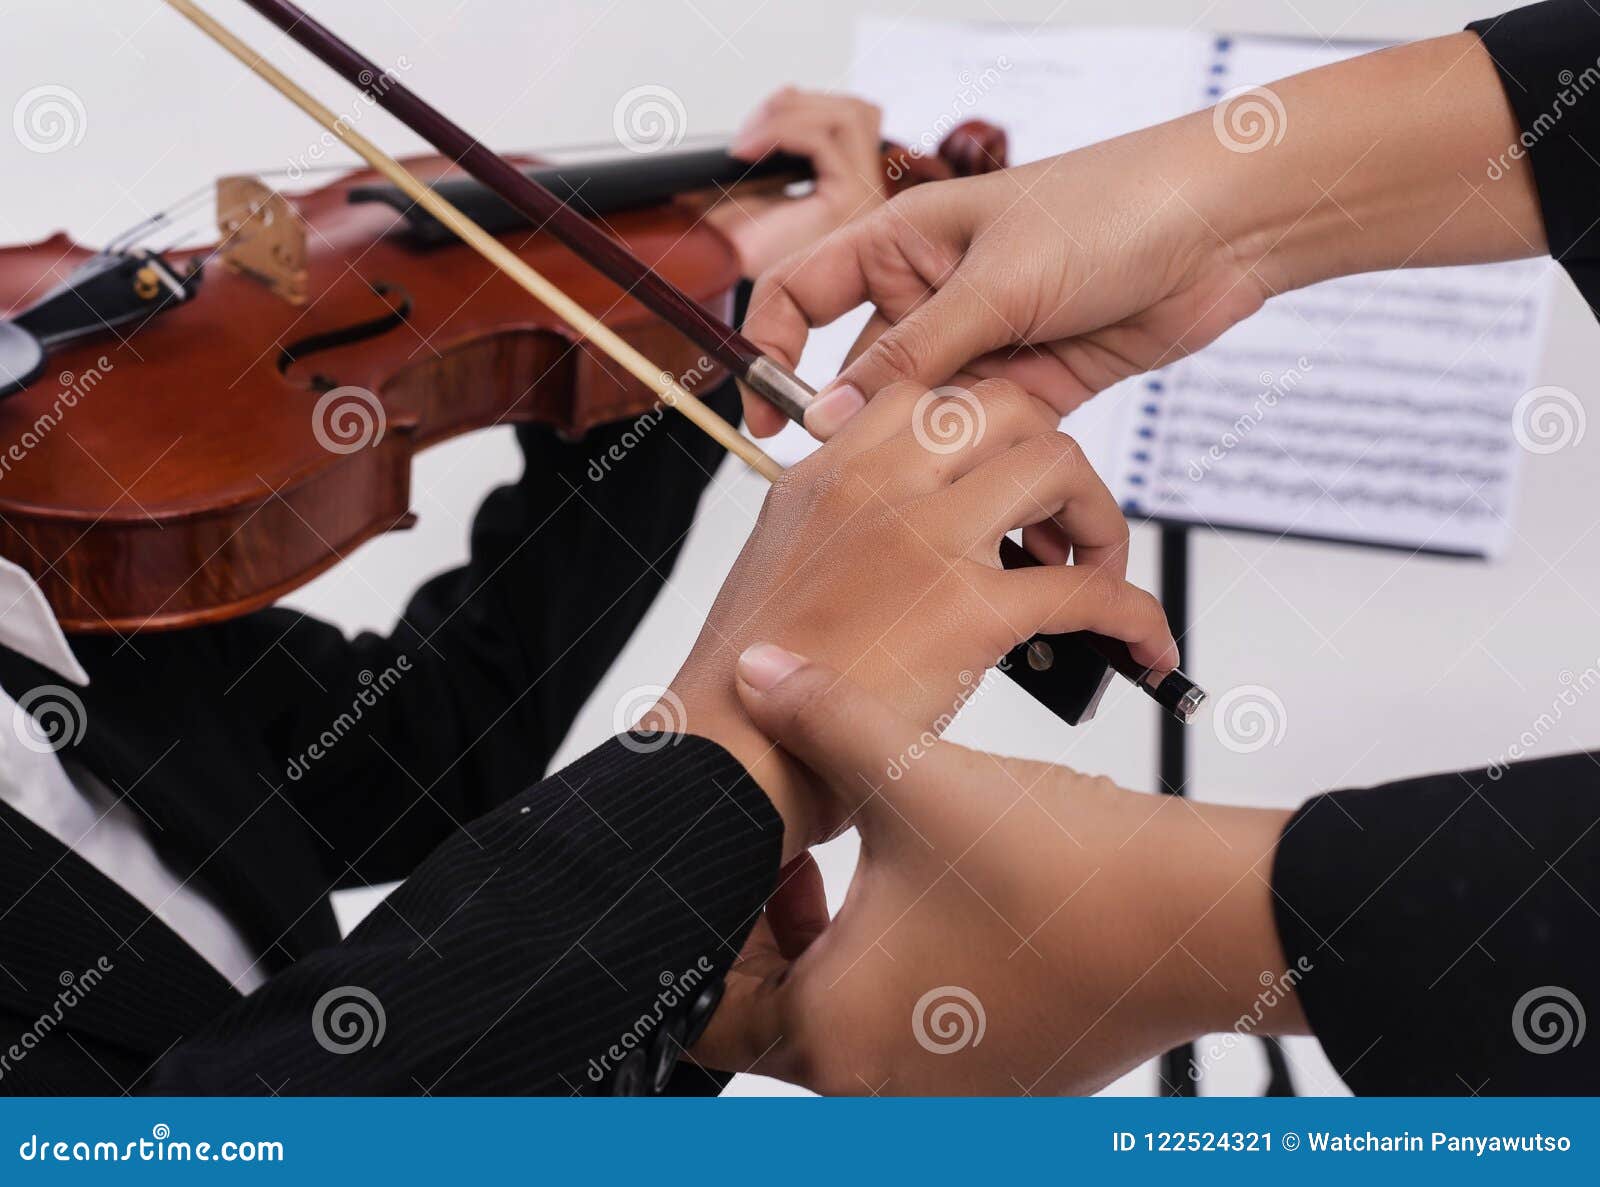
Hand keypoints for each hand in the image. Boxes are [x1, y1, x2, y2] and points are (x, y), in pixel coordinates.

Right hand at [659, 379, 1177, 859]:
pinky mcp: (966, 611)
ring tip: (1092, 575)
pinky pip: (1089, 592)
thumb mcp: (779, 568)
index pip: (930, 397)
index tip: (1005, 483)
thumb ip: (839, 529)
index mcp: (826, 472)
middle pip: (1007, 407)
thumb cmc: (748, 692)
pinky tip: (1143, 647)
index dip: (988, 431)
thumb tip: (898, 540)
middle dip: (1052, 458)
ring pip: (1058, 465)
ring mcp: (923, 539)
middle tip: (1056, 526)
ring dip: (1098, 517)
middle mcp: (876, 484)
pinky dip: (1136, 615)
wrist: (726, 759)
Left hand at [696, 650, 1303, 1094]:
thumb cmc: (1059, 872)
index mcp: (833, 1032)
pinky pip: (923, 1035)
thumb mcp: (910, 777)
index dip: (727, 923)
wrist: (1198, 916)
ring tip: (887, 871)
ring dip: (848, 952)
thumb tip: (758, 675)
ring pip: (852, 1022)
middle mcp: (880, 1084)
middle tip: (816, 862)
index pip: (712, 1008)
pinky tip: (953, 905)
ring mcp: (947, 1096)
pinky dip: (915, 977)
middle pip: (779, 1015)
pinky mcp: (1005, 1082)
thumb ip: (818, 718)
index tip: (763, 866)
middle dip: (784, 933)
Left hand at [701, 88, 886, 279]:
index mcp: (848, 195)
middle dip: (797, 106)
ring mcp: (865, 198)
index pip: (849, 128)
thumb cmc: (745, 259)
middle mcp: (867, 197)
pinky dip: (782, 131)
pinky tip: (749, 150)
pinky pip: (827, 136)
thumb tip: (763, 113)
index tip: (750, 132)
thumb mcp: (752, 198)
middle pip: (858, 114)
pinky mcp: (853, 200)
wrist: (736, 302)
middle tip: (749, 131)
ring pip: (852, 115)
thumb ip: (766, 161)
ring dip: (793, 113)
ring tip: (750, 139)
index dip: (799, 113)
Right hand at [740, 31, 1541, 439]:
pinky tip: (976, 503)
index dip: (772, 349)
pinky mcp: (1033, 383)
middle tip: (847, 484)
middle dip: (855, 427)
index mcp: (904, 242)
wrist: (1222, 225)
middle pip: (863, 370)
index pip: (805, 293)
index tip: (764, 415)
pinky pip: (986, 436)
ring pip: (926, 415)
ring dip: (924, 458)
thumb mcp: (995, 282)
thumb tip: (832, 416)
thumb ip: (912, 356)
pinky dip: (982, 471)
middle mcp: (934, 294)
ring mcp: (984, 341)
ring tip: (917, 503)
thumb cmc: (1111, 208)